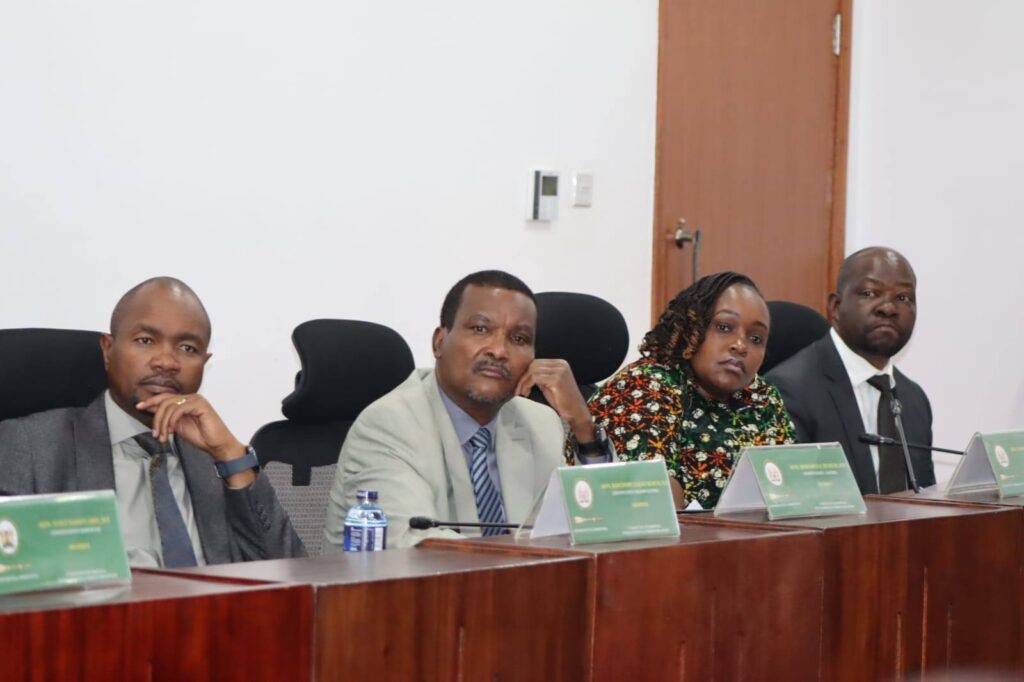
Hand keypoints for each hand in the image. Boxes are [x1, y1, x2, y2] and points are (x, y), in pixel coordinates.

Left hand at [136, 393, 254, 487]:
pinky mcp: (200, 404)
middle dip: (156, 417)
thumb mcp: (177, 426)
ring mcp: (196, 399)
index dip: (151, 401)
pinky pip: (179, 409)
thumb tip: (151, 409)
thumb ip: (167, 417)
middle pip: (165, 401)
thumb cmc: (201, 437)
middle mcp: (191, 397)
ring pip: (170, 406)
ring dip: (163, 423)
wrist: (217, 445)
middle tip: (154, 432)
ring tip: (163, 436)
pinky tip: (172, 431)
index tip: (139, 407)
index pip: (165, 398)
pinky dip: (171, 421)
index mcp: (186, 401)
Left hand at [515, 359, 595, 442]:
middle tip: (518, 390)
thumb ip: (540, 377)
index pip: (536, 362)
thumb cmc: (562, 402)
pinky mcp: (557, 379)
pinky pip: (535, 377)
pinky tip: (526, 393)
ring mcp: (559, 370)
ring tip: (522, 393)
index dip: (525, 373)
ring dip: (523, 382)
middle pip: (533, 365)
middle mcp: (561, 364)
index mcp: (560, 363)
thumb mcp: (549, 385)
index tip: (520, 385)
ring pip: (532, 370)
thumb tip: (523, 374)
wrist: (576, 413)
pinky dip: (527, 385)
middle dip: (523, 377)